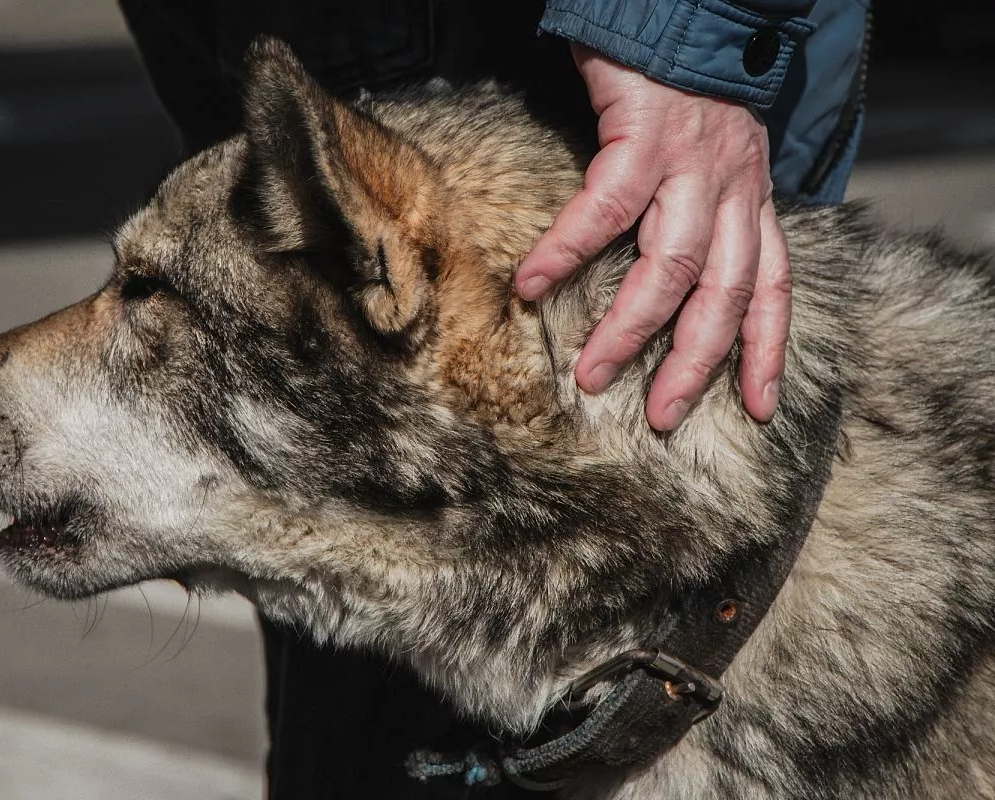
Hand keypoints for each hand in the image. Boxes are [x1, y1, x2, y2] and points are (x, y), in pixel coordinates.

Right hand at [515, 43, 790, 430]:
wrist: (678, 11)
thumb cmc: (683, 84)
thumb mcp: (715, 153)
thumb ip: (700, 205)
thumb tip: (669, 267)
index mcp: (751, 198)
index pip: (773, 287)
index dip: (769, 350)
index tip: (757, 407)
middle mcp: (734, 188)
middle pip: (725, 295)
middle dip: (697, 364)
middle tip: (661, 417)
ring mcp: (694, 164)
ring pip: (672, 267)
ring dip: (633, 329)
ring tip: (591, 373)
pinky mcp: (645, 136)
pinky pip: (606, 209)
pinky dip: (567, 250)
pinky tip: (532, 284)